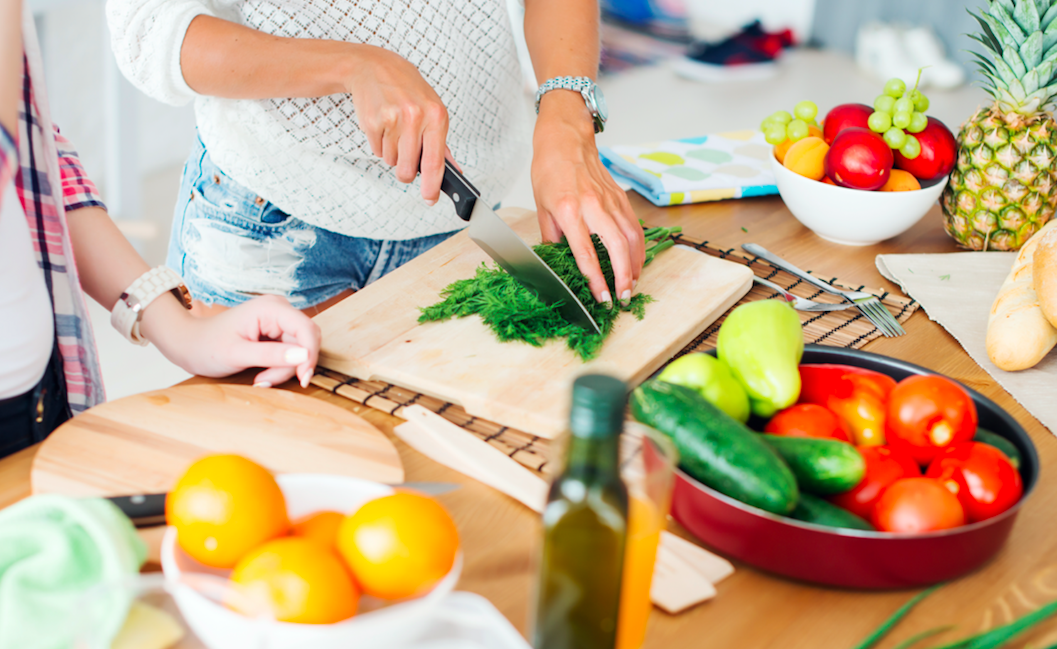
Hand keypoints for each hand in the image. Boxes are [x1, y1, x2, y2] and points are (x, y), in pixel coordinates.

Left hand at [145, 294, 321, 388]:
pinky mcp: (277, 332)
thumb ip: (271, 355)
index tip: (303, 379)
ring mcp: (278, 320)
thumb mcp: (237, 354)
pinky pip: (291, 352)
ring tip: (260, 379)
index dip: (310, 355)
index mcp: (270, 308)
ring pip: (300, 350)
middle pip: (305, 341)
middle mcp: (279, 310)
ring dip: (284, 369)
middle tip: (266, 381)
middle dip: (292, 366)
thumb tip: (305, 356)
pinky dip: (280, 367)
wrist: (189, 344)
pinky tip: (262, 373)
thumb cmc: (206, 346)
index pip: (307, 329)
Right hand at [343, 45, 451, 205]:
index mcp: (436, 116)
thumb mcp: (433, 109)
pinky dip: (379, 144)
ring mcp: (393, 120)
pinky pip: (376, 151)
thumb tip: (454, 170)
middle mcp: (416, 118)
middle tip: (406, 157)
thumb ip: (442, 144)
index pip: (435, 162)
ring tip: (394, 129)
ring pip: (391, 162)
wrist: (375, 66)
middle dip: (406, 172)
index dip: (432, 186)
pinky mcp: (373, 122)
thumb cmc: (408, 89)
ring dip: (392, 153)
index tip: (430, 199)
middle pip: (408, 170)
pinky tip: (383, 124)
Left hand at [532, 91, 644, 305]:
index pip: (586, 253)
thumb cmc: (550, 171)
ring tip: (632, 285)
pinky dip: (639, 247)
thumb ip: (552, 237)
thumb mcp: (542, 207)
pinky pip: (634, 226)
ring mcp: (610, 201)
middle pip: (616, 248)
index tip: (602, 298)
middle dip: (622, 277)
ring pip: (631, 238)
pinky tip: (636, 262)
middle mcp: (593, 206)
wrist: (566, 139)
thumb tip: (558, 262)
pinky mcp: (620, 197)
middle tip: (624, 297)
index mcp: (569, 211)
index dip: (596, 279)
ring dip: (634, 265)